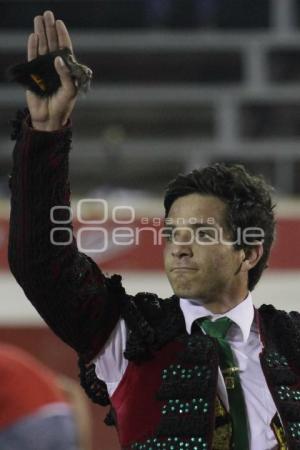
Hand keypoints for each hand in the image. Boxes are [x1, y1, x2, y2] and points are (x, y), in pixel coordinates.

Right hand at [26, 10, 77, 130]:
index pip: (65, 49)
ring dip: (41, 33)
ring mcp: (44, 69)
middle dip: (50, 29)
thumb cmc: (63, 105)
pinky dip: (33, 47)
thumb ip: (66, 75)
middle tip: (48, 14)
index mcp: (67, 69)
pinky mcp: (34, 74)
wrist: (49, 118)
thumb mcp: (70, 90)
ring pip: (42, 47)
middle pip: (53, 44)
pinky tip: (33, 36)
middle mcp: (55, 67)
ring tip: (38, 19)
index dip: (62, 36)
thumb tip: (57, 59)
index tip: (59, 23)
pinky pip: (32, 57)